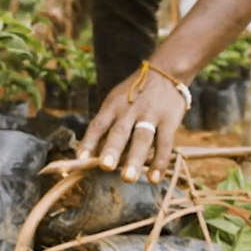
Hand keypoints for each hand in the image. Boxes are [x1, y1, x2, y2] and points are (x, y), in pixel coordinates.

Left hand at [77, 68, 186, 183]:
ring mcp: (151, 114)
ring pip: (142, 138)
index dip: (89, 141)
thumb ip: (107, 124)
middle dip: (112, 149)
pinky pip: (165, 143)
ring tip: (128, 178)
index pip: (98, 124)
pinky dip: (160, 162)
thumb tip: (91, 152)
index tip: (81, 158)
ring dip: (135, 159)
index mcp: (113, 105)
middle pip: (120, 131)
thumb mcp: (116, 101)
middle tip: (105, 167)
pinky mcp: (170, 120)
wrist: (166, 72)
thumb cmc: (134, 93)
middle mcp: (130, 110)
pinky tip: (154, 178)